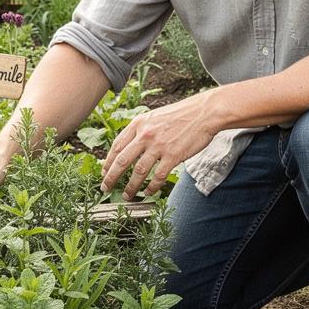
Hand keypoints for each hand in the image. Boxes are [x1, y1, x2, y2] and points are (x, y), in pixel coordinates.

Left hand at [101, 91, 219, 199]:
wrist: (204, 112)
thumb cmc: (181, 115)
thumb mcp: (155, 117)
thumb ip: (141, 130)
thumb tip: (129, 146)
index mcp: (139, 124)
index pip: (117, 145)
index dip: (108, 161)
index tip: (104, 172)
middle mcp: (145, 135)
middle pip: (122, 160)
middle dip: (111, 177)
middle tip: (105, 188)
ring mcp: (159, 146)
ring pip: (138, 172)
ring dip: (130, 186)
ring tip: (126, 195)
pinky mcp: (173, 156)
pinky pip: (158, 176)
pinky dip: (151, 187)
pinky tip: (148, 192)